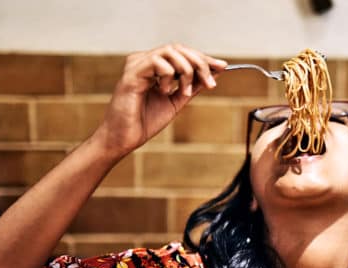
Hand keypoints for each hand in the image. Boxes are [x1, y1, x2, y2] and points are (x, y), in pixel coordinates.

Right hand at [91, 43, 226, 157]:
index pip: (182, 53)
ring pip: (170, 51)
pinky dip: (168, 76)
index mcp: (153, 66)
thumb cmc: (145, 121)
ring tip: (184, 91)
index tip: (223, 66)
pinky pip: (157, 62)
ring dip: (186, 70)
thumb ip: (191, 86)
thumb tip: (213, 74)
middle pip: (178, 48)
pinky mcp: (131, 74)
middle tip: (211, 82)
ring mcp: (136, 65)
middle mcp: (143, 61)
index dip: (203, 58)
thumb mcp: (176, 102)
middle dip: (200, 63)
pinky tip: (163, 91)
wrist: (125, 139)